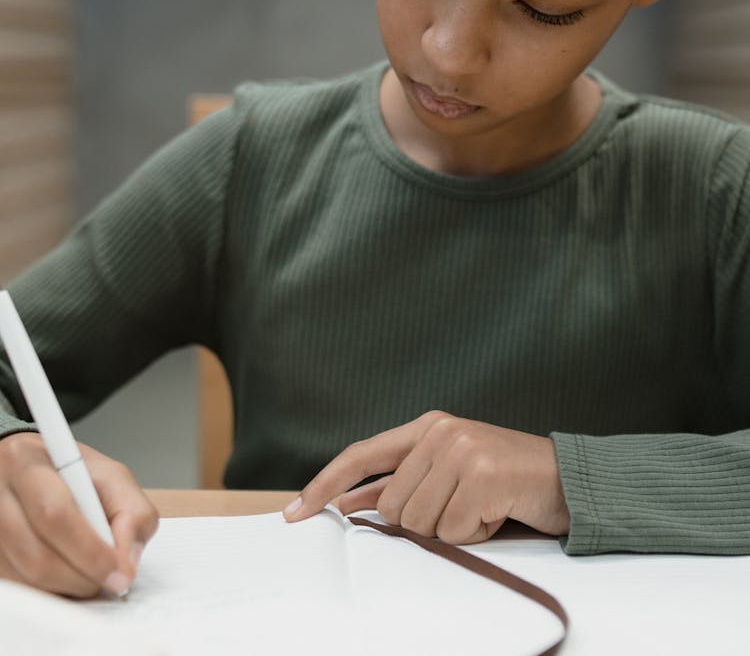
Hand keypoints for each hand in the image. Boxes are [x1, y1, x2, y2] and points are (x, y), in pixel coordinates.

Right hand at [0, 432, 158, 597]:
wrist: (30, 471)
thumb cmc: (68, 473)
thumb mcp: (110, 476)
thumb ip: (131, 512)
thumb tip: (126, 562)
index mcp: (27, 463)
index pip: (55, 514)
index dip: (89, 550)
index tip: (117, 569)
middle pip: (37, 556)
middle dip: (82, 576)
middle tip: (108, 579)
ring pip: (26, 579)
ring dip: (67, 587)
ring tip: (89, 573)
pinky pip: (18, 588)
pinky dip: (49, 590)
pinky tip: (65, 572)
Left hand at [284, 411, 569, 544]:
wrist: (567, 479)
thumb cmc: (504, 480)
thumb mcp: (447, 474)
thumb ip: (399, 484)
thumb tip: (349, 502)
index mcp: (427, 427)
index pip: (361, 454)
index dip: (323, 484)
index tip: (294, 511)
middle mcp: (440, 431)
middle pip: (394, 507)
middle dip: (425, 522)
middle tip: (464, 507)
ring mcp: (461, 449)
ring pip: (420, 523)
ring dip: (453, 528)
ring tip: (483, 506)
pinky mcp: (483, 472)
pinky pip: (454, 530)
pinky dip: (476, 533)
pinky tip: (497, 511)